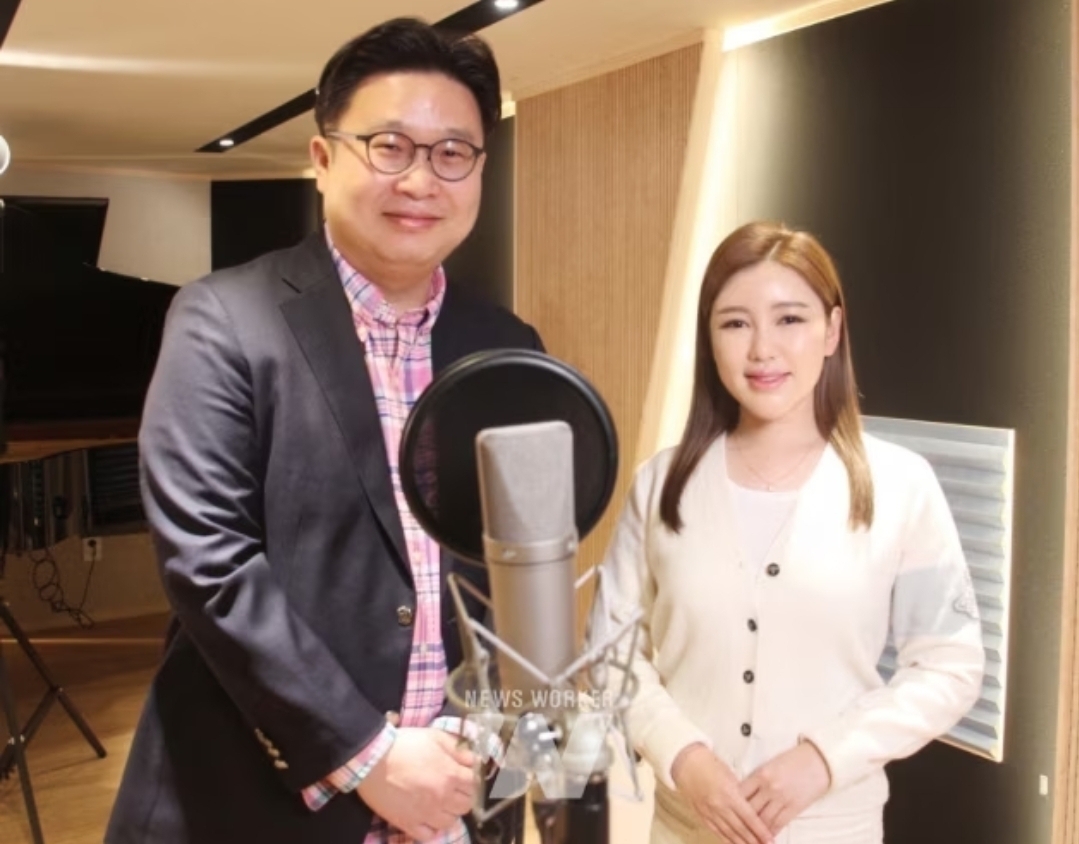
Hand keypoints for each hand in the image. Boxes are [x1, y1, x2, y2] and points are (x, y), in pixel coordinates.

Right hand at [357, 727, 476, 841]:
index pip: (474, 785)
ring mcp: (426, 814)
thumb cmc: (405, 744)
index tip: (463, 777)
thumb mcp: (435, 737)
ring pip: (449, 822)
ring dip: (448, 813)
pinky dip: (430, 829)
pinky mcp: (408, 824)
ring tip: (439, 804)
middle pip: (465, 806)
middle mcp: (443, 797)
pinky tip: (426, 818)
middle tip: (452, 790)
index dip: (470, 780)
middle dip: (462, 797)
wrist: (373, 759)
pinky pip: (428, 835)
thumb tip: (472, 760)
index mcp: (451, 775)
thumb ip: (457, 749)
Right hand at [671, 743, 773, 843]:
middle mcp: (719, 806)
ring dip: (741, 843)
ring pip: (728, 833)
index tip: (771, 840)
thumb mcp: (730, 775)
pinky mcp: (701, 814)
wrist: (685, 762)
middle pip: (740, 829)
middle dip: (754, 841)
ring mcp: (709, 812)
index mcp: (729, 794)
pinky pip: (716, 831)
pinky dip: (726, 839)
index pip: (749, 817)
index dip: (761, 831)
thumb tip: (751, 808)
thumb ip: (741, 792)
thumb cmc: (709, 763)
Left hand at [739, 741, 830, 835]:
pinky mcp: (794, 807)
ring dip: (755, 831)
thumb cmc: (793, 760)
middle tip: (733, 830)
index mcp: (761, 774)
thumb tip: (742, 794)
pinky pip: (779, 823)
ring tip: (747, 838)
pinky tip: (765, 838)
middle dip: (740, 821)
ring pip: (763, 820)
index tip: (725, 812)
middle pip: (749, 809)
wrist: (818, 761)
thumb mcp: (770, 765)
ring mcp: (782, 799)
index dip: (732, 805)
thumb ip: (756, 779)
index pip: (740, 793)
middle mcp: (769, 787)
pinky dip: (770, 832)